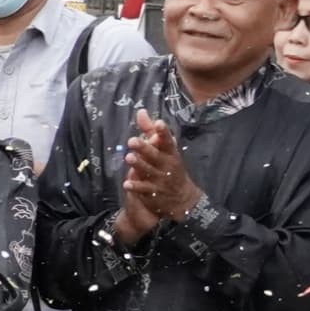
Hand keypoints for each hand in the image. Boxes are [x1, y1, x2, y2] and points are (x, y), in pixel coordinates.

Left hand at [113, 110, 198, 242]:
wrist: (182, 199)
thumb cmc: (170, 167)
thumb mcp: (164, 149)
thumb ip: (149, 130)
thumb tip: (141, 112)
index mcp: (170, 154)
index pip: (167, 141)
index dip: (163, 132)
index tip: (159, 123)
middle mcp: (166, 166)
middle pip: (155, 156)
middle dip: (145, 148)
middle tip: (132, 141)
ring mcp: (160, 180)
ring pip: (148, 171)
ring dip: (139, 165)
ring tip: (129, 157)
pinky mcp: (153, 193)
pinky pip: (143, 189)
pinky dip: (135, 187)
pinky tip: (127, 183)